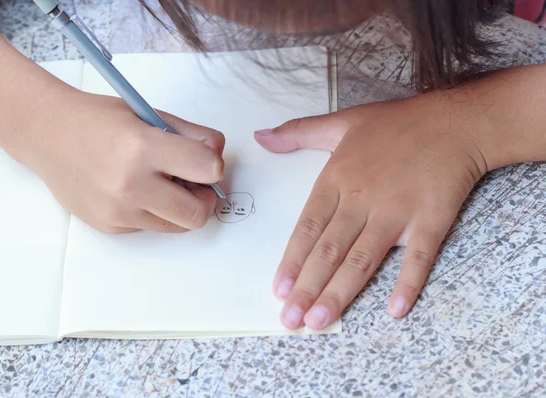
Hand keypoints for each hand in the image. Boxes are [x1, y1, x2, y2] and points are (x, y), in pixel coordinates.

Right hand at [21, 90, 224, 232]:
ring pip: (176, 226)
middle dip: (205, 198)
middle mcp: (130, 185)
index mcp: (142, 147)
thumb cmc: (98, 120)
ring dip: (179, 207)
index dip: (214, 164)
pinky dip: (152, 211)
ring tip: (162, 183)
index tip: (206, 160)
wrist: (47, 134)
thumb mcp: (148, 114)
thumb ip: (190, 134)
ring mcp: (118, 211)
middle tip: (193, 181)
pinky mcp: (109, 225)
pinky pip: (150, 227)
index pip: (209, 169)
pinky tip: (134, 189)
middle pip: (198, 213)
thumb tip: (219, 155)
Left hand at [254, 93, 488, 329]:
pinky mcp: (430, 220)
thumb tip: (260, 137)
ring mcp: (397, 211)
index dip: (292, 261)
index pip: (308, 228)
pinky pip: (418, 256)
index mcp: (338, 178)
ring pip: (362, 259)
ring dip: (340, 293)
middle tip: (290, 321)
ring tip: (320, 321)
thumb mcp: (341, 121)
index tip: (279, 290)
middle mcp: (362, 199)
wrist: (455, 122)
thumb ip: (298, 132)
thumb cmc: (397, 123)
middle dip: (307, 288)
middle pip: (329, 250)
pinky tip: (395, 310)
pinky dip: (407, 282)